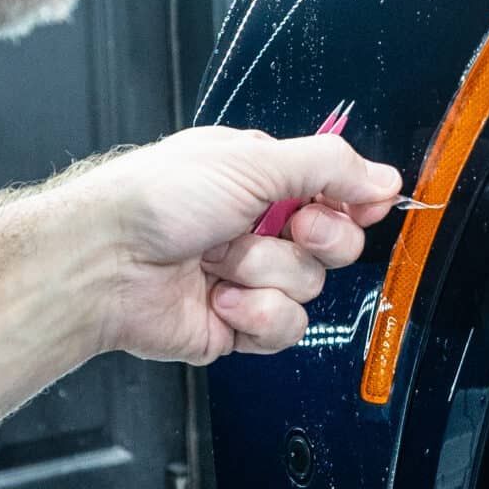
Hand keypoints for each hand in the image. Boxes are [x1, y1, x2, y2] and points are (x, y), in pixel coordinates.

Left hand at [67, 127, 400, 364]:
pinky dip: (255, 315)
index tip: (363, 203)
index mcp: (261, 180)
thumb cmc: (157, 199)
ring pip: (310, 288)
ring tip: (220, 263)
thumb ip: (327, 166)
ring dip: (266, 274)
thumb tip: (384, 178)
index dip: (356, 201)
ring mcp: (249, 279)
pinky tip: (218, 301)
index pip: (336, 191)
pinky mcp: (238, 327)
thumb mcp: (250, 160)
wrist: (103, 262)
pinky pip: (285, 328)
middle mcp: (258, 228)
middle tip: (288, 228)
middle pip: (337, 243)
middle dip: (318, 238)